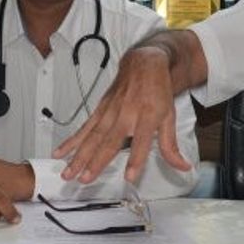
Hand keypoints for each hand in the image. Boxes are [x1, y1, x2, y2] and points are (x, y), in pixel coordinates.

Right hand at [55, 46, 191, 184]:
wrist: (143, 64)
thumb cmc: (157, 91)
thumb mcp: (170, 117)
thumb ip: (171, 146)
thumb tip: (183, 167)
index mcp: (147, 117)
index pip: (142, 142)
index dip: (136, 160)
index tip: (129, 176)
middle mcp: (126, 115)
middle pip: (109, 142)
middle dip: (96, 161)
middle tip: (85, 178)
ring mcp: (110, 112)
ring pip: (92, 138)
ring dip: (78, 157)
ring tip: (68, 173)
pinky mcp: (100, 110)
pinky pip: (84, 128)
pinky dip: (71, 141)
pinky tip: (60, 152)